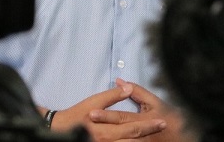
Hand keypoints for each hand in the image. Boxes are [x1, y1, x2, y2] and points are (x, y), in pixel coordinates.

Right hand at [50, 81, 167, 141]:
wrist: (59, 130)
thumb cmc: (77, 115)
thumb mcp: (94, 102)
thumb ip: (112, 96)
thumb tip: (128, 87)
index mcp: (106, 130)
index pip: (133, 129)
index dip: (149, 125)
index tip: (162, 121)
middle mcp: (107, 141)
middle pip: (133, 141)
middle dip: (150, 134)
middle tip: (164, 127)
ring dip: (142, 141)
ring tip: (155, 135)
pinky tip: (138, 139)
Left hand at [88, 79, 196, 141]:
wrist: (183, 135)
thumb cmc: (167, 115)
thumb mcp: (155, 102)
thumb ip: (138, 91)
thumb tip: (120, 81)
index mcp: (144, 120)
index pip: (122, 117)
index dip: (106, 115)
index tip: (90, 113)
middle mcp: (142, 135)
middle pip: (118, 133)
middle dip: (101, 128)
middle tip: (85, 124)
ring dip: (107, 139)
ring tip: (87, 136)